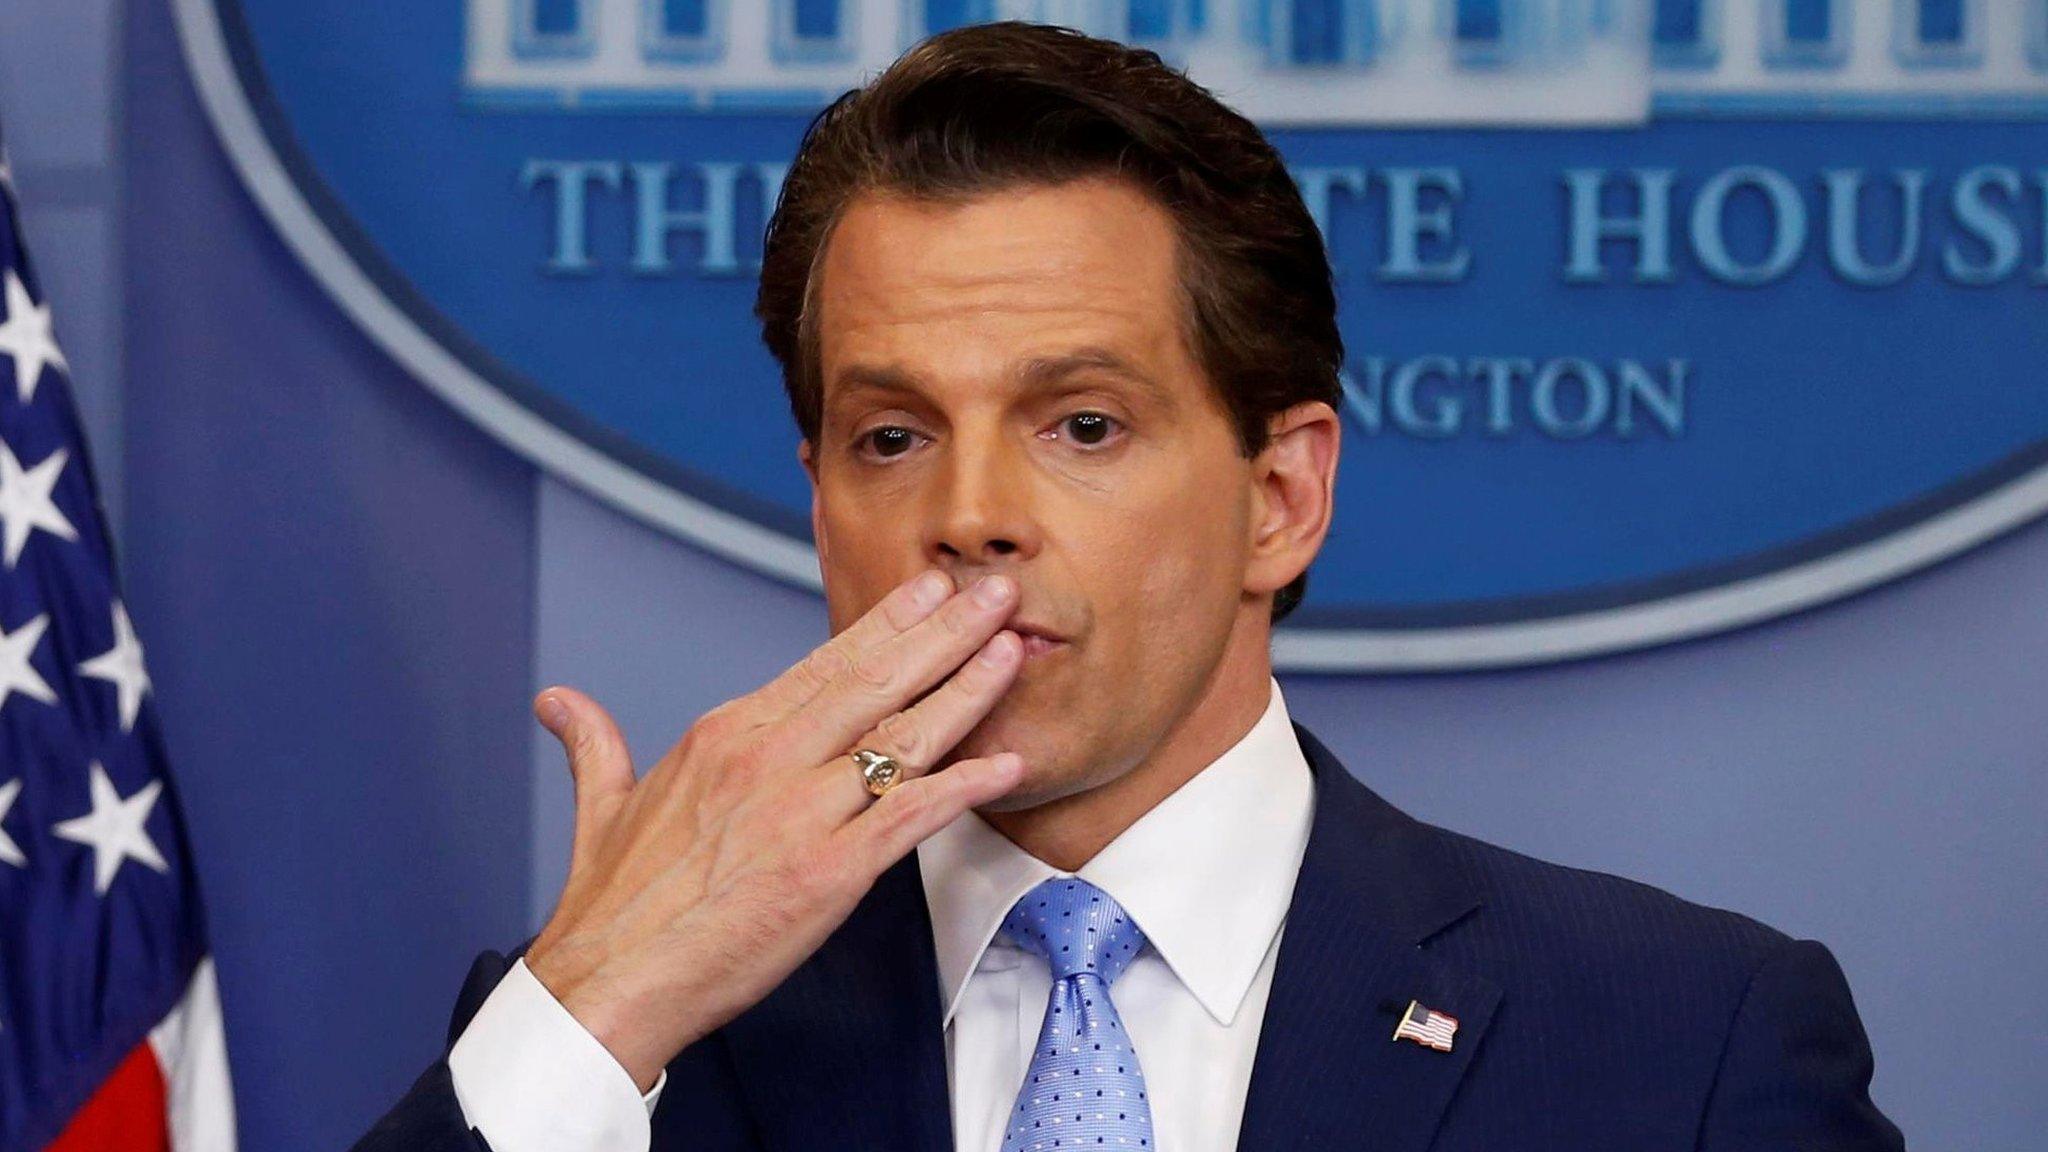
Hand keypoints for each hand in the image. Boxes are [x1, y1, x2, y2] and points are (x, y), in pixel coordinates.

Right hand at [523, 569, 1026, 1089]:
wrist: (605, 987)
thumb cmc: (611, 909)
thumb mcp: (600, 806)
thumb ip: (595, 745)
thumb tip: (558, 703)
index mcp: (725, 735)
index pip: (825, 663)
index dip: (888, 624)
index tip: (932, 591)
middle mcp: (768, 760)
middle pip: (876, 681)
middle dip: (947, 632)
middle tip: (998, 592)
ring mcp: (801, 813)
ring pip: (903, 736)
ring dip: (968, 689)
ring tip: (1014, 648)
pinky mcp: (827, 873)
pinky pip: (911, 818)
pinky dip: (963, 788)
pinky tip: (1006, 764)